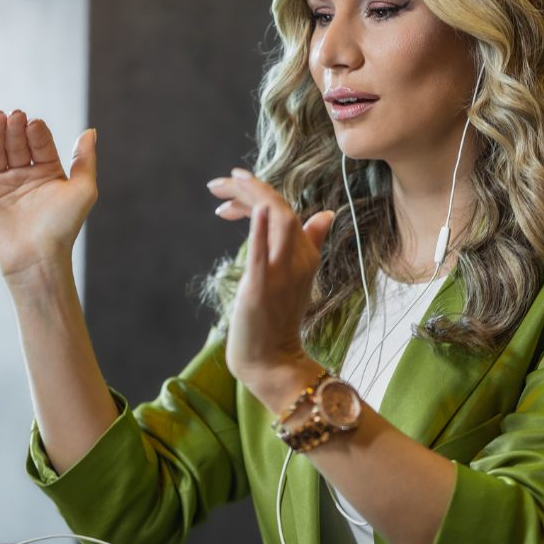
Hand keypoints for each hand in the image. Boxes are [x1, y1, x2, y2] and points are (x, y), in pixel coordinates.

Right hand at [0, 110, 96, 281]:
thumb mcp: (83, 189)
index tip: (34, 124)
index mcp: (48, 173)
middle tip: (15, 116)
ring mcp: (0, 185)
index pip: (40, 143)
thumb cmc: (62, 227)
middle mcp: (23, 177)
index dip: (37, 132)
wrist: (36, 257)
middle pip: (16, 144)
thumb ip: (85, 160)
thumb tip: (90, 131)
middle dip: (15, 129)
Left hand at [208, 168, 335, 409]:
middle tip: (217, 183)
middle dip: (249, 188)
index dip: (261, 192)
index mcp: (306, 254)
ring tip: (222, 187)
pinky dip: (261, 229)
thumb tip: (326, 215)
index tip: (234, 185)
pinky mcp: (262, 288)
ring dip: (251, 197)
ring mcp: (281, 274)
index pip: (286, 210)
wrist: (271, 360)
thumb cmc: (277, 320)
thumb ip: (311, 243)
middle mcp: (299, 260)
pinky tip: (256, 209)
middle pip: (281, 209)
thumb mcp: (297, 277)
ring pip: (277, 221)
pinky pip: (264, 254)